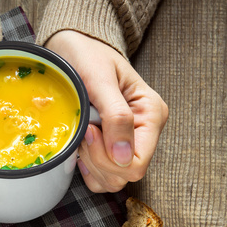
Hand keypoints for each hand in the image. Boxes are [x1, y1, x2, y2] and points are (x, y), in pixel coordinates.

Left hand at [45, 31, 168, 192]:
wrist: (75, 47)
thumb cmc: (88, 56)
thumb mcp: (101, 80)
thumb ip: (116, 117)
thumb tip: (124, 158)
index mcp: (151, 115)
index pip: (137, 163)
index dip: (109, 157)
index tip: (91, 131)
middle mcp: (144, 132)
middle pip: (124, 175)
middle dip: (98, 159)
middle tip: (85, 129)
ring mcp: (128, 141)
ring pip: (112, 180)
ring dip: (91, 163)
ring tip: (83, 133)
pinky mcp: (111, 147)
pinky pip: (101, 177)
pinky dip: (87, 168)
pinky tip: (81, 146)